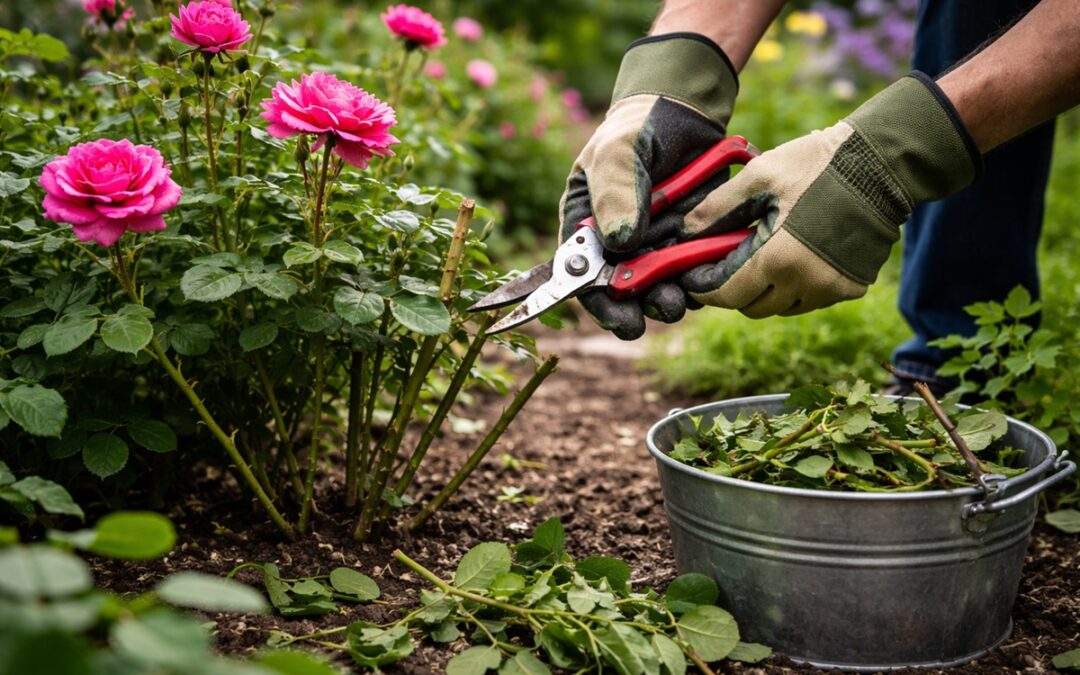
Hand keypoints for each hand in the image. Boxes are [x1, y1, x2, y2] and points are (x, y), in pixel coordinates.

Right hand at [559, 33, 737, 339]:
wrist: (687, 113)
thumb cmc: (639, 126)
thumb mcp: (619, 150)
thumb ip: (615, 191)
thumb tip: (620, 241)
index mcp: (586, 225)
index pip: (582, 273)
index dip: (597, 301)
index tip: (620, 317)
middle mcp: (616, 244)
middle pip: (621, 291)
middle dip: (640, 307)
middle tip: (662, 307)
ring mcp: (653, 247)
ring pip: (657, 288)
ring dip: (668, 300)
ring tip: (680, 299)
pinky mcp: (687, 245)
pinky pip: (690, 273)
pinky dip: (697, 280)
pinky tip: (705, 278)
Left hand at [676, 73, 981, 317]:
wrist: (883, 164)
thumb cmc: (818, 164)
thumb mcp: (760, 177)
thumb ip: (716, 208)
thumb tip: (684, 232)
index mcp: (778, 259)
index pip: (726, 295)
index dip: (704, 288)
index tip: (692, 276)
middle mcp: (806, 284)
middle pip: (751, 307)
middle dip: (732, 289)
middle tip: (725, 261)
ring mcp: (831, 290)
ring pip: (781, 307)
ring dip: (764, 290)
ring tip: (761, 254)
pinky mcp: (851, 288)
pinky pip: (809, 300)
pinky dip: (794, 287)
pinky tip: (793, 256)